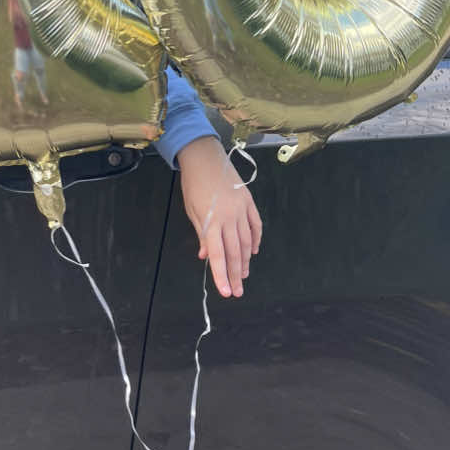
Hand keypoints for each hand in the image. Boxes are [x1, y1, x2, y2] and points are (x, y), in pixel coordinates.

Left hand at [177, 136, 261, 297]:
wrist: (204, 157)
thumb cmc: (194, 184)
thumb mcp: (192, 211)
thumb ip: (202, 235)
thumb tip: (207, 256)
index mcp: (213, 221)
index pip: (219, 255)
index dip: (221, 275)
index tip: (226, 292)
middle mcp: (230, 217)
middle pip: (235, 252)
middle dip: (235, 275)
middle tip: (238, 291)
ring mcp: (242, 209)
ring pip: (247, 242)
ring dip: (245, 261)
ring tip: (243, 275)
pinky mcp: (249, 201)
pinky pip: (256, 225)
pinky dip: (255, 240)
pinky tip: (253, 251)